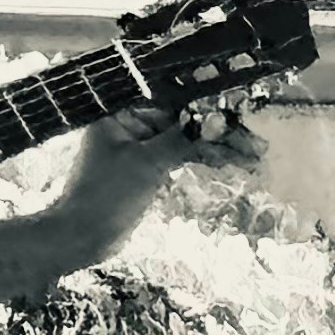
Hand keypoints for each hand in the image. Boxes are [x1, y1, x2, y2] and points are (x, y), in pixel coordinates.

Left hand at [48, 101, 263, 253]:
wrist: (81, 237)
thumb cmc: (106, 194)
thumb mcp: (147, 163)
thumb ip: (181, 139)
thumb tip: (216, 120)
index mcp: (120, 112)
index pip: (169, 98)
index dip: (204, 101)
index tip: (237, 105)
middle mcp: (128, 123)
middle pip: (180, 119)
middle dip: (216, 129)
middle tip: (254, 140)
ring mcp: (137, 147)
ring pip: (182, 139)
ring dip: (215, 147)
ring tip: (252, 155)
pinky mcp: (144, 169)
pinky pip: (177, 156)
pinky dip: (200, 159)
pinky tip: (230, 162)